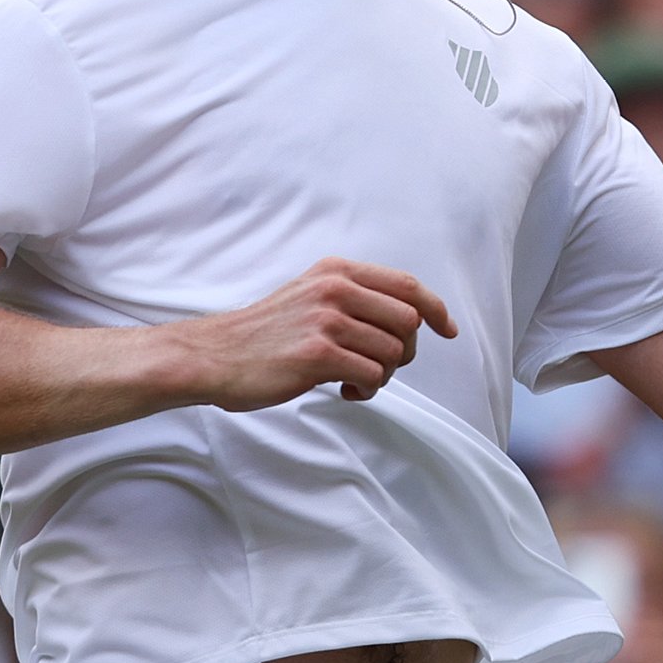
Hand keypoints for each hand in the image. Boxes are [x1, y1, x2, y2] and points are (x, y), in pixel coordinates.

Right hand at [184, 258, 457, 408]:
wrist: (215, 356)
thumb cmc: (265, 333)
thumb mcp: (310, 295)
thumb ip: (353, 297)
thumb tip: (408, 318)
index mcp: (336, 271)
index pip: (406, 284)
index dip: (435, 309)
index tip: (447, 330)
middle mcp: (335, 289)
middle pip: (408, 321)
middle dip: (404, 352)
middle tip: (377, 367)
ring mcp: (327, 320)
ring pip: (393, 353)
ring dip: (382, 376)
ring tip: (353, 382)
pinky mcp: (318, 354)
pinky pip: (372, 375)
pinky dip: (366, 390)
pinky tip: (342, 391)